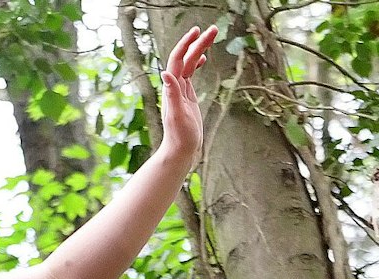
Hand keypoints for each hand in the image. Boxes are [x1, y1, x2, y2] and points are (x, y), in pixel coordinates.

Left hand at [158, 25, 216, 167]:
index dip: (186, 44)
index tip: (197, 31)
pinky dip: (196, 63)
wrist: (180, 150)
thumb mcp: (177, 115)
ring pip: (189, 64)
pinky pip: (190, 75)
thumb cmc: (180, 136)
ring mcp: (180, 91)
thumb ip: (172, 94)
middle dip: (198, 42)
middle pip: (186, 58)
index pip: (177, 59)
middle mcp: (174, 86)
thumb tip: (165, 73)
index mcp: (172, 88)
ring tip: (211, 36)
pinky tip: (203, 59)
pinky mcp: (187, 97)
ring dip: (199, 49)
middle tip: (213, 29)